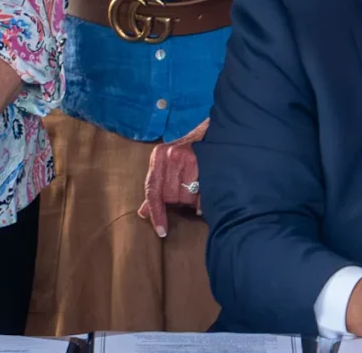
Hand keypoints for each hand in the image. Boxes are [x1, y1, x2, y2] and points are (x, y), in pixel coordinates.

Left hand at [137, 118, 207, 236]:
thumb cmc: (194, 150)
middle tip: (191, 191)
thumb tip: (143, 212)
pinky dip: (204, 198)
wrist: (217, 129)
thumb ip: (157, 187)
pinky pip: (201, 192)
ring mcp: (185, 156)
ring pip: (186, 195)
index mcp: (158, 157)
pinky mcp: (202, 160)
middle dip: (181, 200)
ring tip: (201, 188)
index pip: (152, 190)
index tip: (161, 231)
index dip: (157, 213)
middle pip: (170, 196)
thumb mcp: (170, 164)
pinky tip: (208, 190)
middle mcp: (169, 155)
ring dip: (194, 199)